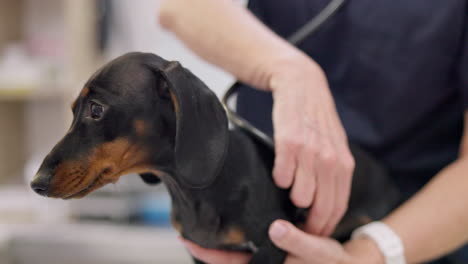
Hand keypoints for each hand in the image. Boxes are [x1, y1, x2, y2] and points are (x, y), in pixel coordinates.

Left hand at [181, 220, 383, 263]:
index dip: (208, 253)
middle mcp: (263, 263)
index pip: (230, 263)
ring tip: (203, 219)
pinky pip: (249, 241)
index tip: (188, 240)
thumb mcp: (317, 252)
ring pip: (236, 251)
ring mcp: (266, 257)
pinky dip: (238, 232)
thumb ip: (297, 241)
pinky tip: (232, 218)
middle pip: (228, 258)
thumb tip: (275, 229)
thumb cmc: (330, 261)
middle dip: (208, 246)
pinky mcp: (272, 247)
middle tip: (186, 226)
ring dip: (220, 239)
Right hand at [268, 57, 354, 234]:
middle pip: (320, 207)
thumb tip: (323, 204)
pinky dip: (278, 177)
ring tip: (289, 183)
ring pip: (300, 196)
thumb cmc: (316, 119)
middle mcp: (330, 160)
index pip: (338, 207)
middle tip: (295, 225)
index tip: (313, 234)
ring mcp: (311, 152)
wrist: (301, 85)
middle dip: (308, 223)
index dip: (325, 226)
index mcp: (344, 164)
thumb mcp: (334, 145)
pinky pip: (281, 176)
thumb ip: (333, 173)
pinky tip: (280, 167)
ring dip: (291, 196)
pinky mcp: (289, 142)